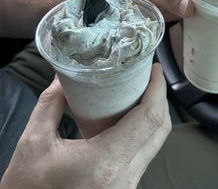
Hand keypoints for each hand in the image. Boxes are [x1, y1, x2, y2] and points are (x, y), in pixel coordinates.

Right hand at [1, 64, 170, 188]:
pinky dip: (143, 130)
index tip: (154, 69)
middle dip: (160, 97)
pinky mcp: (124, 187)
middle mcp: (124, 176)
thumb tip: (63, 76)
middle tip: (150, 74)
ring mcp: (127, 185)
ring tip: (141, 90)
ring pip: (155, 143)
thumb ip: (51, 103)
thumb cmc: (29, 188)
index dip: (157, 89)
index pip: (148, 118)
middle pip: (160, 130)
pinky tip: (129, 116)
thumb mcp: (34, 142)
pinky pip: (144, 154)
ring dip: (153, 114)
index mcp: (105, 162)